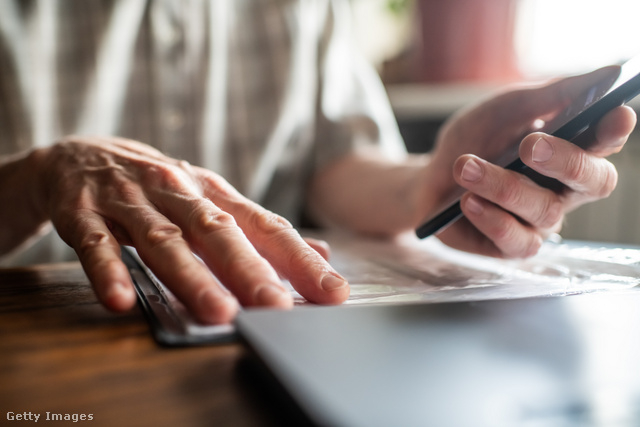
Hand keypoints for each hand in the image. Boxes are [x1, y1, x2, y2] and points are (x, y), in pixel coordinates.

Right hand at [31, 136, 348, 322]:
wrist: (80, 154)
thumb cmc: (159, 187)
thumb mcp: (211, 199)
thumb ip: (261, 229)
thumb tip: (322, 252)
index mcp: (214, 193)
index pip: (265, 226)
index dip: (299, 260)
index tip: (333, 294)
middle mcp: (178, 191)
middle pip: (218, 231)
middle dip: (249, 270)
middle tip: (277, 308)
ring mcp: (129, 200)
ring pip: (164, 239)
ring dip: (191, 276)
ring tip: (217, 313)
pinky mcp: (82, 212)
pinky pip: (96, 243)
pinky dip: (107, 270)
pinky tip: (121, 300)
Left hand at [426, 68, 636, 256]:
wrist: (430, 177)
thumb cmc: (474, 141)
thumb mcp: (506, 110)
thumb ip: (553, 95)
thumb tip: (611, 72)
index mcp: (571, 151)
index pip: (605, 143)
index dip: (613, 131)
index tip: (615, 113)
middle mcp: (565, 190)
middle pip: (593, 182)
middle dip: (565, 162)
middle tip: (529, 145)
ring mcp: (541, 221)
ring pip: (544, 210)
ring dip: (503, 186)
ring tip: (466, 166)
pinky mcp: (513, 246)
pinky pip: (517, 241)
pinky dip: (491, 218)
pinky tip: (467, 201)